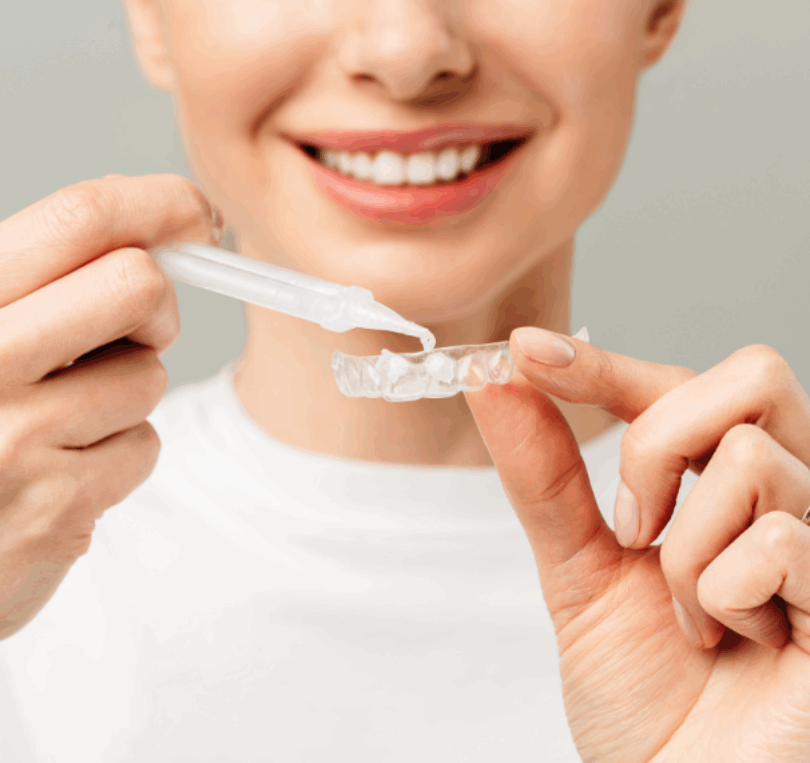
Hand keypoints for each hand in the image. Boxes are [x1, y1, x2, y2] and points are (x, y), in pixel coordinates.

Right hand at [0, 174, 220, 638]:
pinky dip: (117, 455)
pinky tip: (61, 472)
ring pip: (149, 376)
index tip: (197, 215)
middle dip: (154, 309)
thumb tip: (163, 232)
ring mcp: (17, 438)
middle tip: (131, 335)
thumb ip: (48, 280)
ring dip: (123, 395)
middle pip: (139, 285)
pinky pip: (143, 446)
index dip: (160, 204)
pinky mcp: (58, 506)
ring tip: (60, 422)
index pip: (80, 220)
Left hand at [466, 328, 809, 762]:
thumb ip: (546, 475)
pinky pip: (777, 540)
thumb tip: (493, 383)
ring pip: (750, 459)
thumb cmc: (643, 693)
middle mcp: (791, 494)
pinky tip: (737, 640)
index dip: (603, 364)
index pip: (678, 385)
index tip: (525, 351)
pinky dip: (722, 595)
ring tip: (691, 616)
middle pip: (750, 376)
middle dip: (656, 443)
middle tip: (631, 528)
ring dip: (682, 551)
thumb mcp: (579, 569)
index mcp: (725, 483)